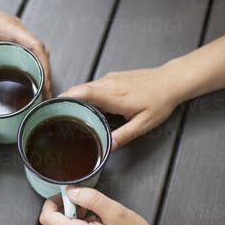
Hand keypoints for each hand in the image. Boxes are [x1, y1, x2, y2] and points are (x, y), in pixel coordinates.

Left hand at [0, 0, 51, 97]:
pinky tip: (28, 76)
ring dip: (40, 67)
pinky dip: (31, 63)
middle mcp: (15, 28)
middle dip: (45, 72)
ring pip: (35, 50)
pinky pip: (26, 49)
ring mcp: (14, 31)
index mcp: (8, 27)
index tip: (45, 84)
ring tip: (40, 88)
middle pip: (40, 50)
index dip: (44, 66)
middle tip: (45, 93)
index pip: (35, 46)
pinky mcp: (10, 35)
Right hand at [60, 66, 181, 148]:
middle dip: (65, 99)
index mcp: (113, 96)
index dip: (65, 98)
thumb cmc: (160, 101)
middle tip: (56, 114)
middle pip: (79, 89)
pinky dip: (85, 94)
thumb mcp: (143, 124)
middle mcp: (108, 84)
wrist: (171, 81)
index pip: (82, 93)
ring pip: (85, 86)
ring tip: (69, 111)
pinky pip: (93, 85)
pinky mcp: (113, 78)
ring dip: (75, 97)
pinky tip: (88, 105)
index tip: (53, 105)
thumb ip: (123, 136)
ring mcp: (110, 79)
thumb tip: (108, 147)